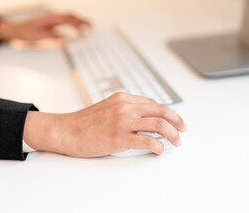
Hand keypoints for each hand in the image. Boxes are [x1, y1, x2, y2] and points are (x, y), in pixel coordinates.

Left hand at [0, 13, 90, 42]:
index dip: (77, 24)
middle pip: (70, 16)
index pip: (67, 19)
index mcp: (50, 18)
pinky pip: (66, 20)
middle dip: (82, 21)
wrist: (18, 29)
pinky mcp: (52, 21)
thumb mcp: (39, 36)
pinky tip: (77, 27)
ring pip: (69, 17)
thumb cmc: (26, 32)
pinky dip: (74, 23)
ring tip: (88, 26)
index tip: (85, 29)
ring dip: (79, 21)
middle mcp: (52, 16)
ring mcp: (53, 18)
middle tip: (91, 26)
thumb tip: (65, 39)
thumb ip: (53, 37)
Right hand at [23, 92, 187, 157]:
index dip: (168, 112)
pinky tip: (159, 150)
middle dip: (177, 120)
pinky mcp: (119, 137)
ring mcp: (123, 121)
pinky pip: (148, 141)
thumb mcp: (106, 108)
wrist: (65, 130)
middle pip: (161, 111)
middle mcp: (125, 107)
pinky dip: (158, 146)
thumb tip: (142, 119)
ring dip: (172, 134)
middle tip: (183, 129)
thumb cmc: (83, 122)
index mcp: (122, 98)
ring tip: (177, 141)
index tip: (174, 119)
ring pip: (159, 124)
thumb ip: (124, 109)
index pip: (153, 103)